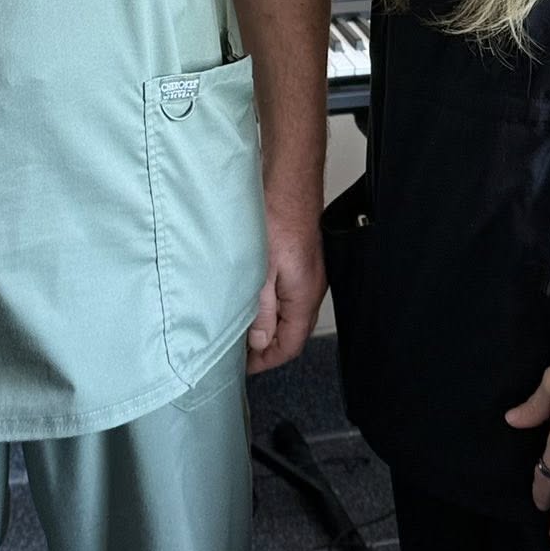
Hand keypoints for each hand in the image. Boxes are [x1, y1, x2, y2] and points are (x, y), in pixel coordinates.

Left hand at [245, 206, 325, 374]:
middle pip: (292, 332)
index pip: (290, 345)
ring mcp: (307, 273)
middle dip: (266, 346)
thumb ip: (262, 311)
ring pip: (288, 312)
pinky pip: (286, 293)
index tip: (245, 367)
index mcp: (304, 297)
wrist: (288, 182)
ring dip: (267, 324)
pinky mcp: (298, 259)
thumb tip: (260, 341)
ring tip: (240, 327)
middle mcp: (310, 288)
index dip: (267, 361)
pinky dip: (269, 303)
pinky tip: (250, 297)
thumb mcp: (262, 272)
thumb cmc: (277, 219)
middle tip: (238, 351)